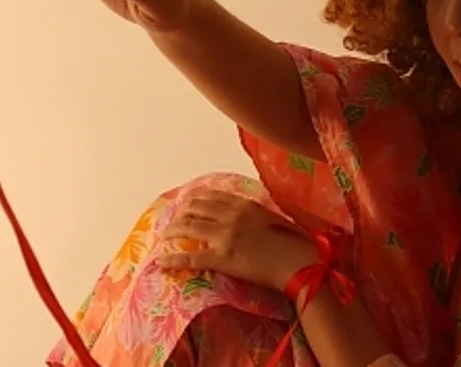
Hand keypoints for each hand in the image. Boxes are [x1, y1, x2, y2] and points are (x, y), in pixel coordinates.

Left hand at [157, 190, 319, 292]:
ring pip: (188, 227)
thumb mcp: (276, 218)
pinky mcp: (221, 258)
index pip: (212, 196)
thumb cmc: (295, 243)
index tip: (188, 203)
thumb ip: (258, 213)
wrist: (299, 264)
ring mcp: (224, 236)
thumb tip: (250, 215)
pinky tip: (161, 261)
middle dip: (181, 213)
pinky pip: (190, 257)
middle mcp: (231, 215)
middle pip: (195, 207)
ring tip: (164, 236)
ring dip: (172, 230)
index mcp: (245, 204)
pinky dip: (173, 259)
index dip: (196, 199)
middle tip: (174, 221)